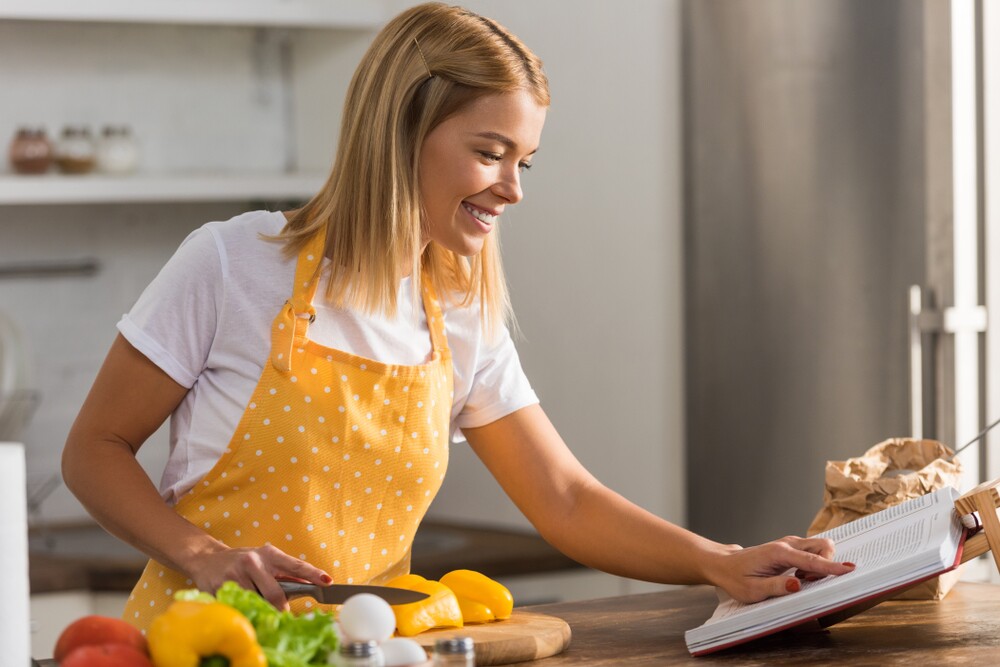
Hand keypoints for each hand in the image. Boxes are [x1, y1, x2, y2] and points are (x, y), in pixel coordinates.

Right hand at [185, 544, 332, 609]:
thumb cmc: (242, 561)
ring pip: (257, 602)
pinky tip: (241, 603)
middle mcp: (254, 562)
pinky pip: (241, 606)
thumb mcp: (265, 561)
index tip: (327, 581)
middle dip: (281, 608)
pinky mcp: (223, 586)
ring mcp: (237, 574)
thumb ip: (284, 574)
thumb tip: (308, 587)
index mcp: (269, 554)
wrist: (207, 559)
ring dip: (261, 608)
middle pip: (275, 593)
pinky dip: (245, 608)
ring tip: (256, 603)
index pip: (295, 565)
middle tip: (282, 613)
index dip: (312, 574)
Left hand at [707, 536, 855, 602]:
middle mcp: (786, 544)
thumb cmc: (736, 577)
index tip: (849, 570)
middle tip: (810, 580)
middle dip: (828, 563)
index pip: (812, 560)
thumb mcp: (752, 590)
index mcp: (778, 553)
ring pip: (820, 547)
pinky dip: (814, 564)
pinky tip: (798, 576)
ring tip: (802, 579)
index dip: (832, 566)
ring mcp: (789, 544)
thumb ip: (776, 587)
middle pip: (822, 545)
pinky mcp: (790, 548)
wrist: (724, 564)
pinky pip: (812, 552)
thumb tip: (798, 585)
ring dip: (821, 564)